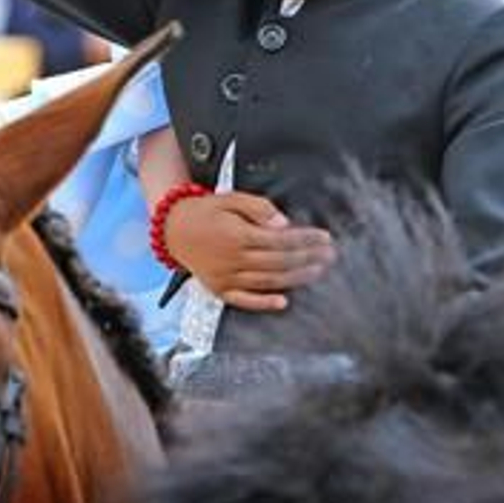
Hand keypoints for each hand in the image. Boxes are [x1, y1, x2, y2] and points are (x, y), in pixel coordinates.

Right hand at [163, 190, 336, 310]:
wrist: (174, 229)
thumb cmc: (206, 211)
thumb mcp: (231, 199)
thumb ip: (259, 208)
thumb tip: (283, 223)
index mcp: (237, 235)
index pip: (280, 240)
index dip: (304, 239)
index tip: (324, 237)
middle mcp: (232, 259)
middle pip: (278, 262)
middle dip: (307, 258)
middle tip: (329, 255)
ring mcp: (225, 277)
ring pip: (267, 281)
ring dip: (295, 279)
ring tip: (317, 272)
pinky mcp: (219, 290)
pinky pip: (244, 300)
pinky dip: (263, 303)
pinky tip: (283, 302)